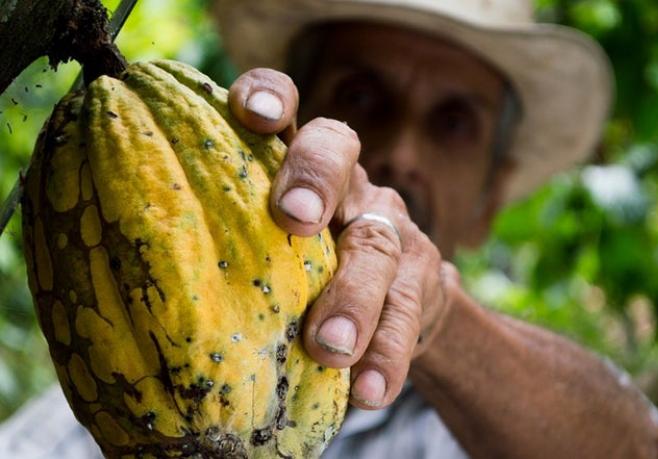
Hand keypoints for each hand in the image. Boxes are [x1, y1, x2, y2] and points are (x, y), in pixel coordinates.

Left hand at [229, 69, 458, 408]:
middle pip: (338, 152)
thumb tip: (131, 266)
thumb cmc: (302, 272)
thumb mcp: (266, 245)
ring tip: (329, 347)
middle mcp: (348, 183)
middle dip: (315, 178)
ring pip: (377, 246)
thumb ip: (227, 238)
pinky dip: (387, 353)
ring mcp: (390, 228)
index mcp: (298, 164)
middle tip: (294, 218)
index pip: (288, 107)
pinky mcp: (422, 279)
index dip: (271, 96)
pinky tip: (368, 390)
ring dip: (354, 296)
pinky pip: (409, 313)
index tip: (251, 113)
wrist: (395, 305)